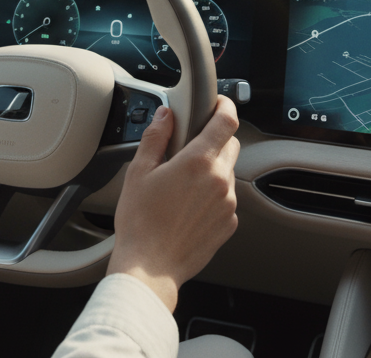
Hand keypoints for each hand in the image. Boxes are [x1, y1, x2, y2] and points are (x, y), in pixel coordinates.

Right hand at [105, 97, 240, 311]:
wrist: (150, 268)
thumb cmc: (140, 223)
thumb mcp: (139, 172)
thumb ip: (155, 137)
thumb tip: (165, 116)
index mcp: (198, 162)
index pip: (226, 121)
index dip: (226, 106)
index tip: (219, 103)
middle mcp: (219, 181)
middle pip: (231, 144)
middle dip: (214, 139)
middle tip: (188, 148)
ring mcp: (228, 204)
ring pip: (228, 172)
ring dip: (212, 169)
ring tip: (182, 184)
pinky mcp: (229, 224)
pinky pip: (226, 198)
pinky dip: (213, 195)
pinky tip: (188, 206)